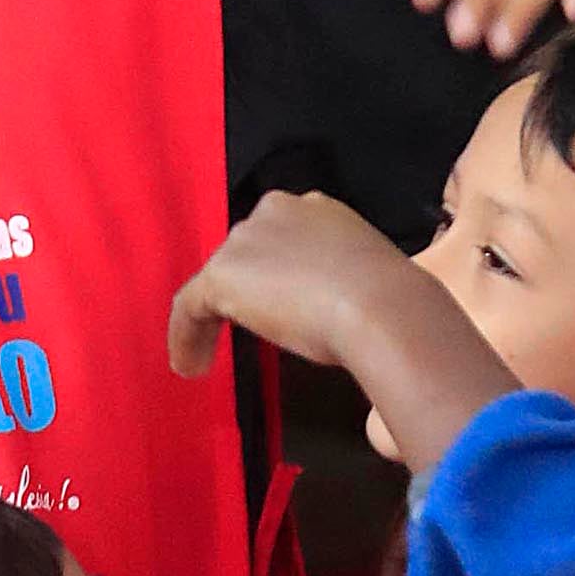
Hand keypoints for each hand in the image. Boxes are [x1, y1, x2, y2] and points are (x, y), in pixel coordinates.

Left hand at [168, 192, 424, 382]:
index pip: (280, 237)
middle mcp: (276, 211)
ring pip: (218, 280)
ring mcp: (246, 240)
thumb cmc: (388, 301)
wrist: (380, 307)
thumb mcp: (364, 279)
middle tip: (246, 332)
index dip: (272, 272)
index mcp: (317, 209)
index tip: (277, 305)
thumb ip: (338, 281)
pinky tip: (191, 366)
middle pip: (245, 253)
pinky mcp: (222, 274)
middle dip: (243, 291)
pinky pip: (190, 307)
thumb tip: (327, 309)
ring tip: (209, 358)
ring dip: (212, 319)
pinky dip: (186, 337)